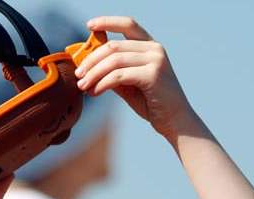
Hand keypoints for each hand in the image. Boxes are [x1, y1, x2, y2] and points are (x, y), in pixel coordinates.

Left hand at [75, 16, 195, 139]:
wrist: (175, 122)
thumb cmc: (153, 104)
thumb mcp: (130, 85)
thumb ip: (114, 73)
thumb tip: (89, 66)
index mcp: (151, 47)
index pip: (128, 25)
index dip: (108, 22)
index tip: (89, 26)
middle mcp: (155, 49)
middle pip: (114, 46)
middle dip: (92, 60)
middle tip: (78, 74)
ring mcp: (155, 60)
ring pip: (114, 60)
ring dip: (94, 73)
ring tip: (83, 86)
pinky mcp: (153, 75)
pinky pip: (119, 76)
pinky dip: (103, 84)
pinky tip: (95, 93)